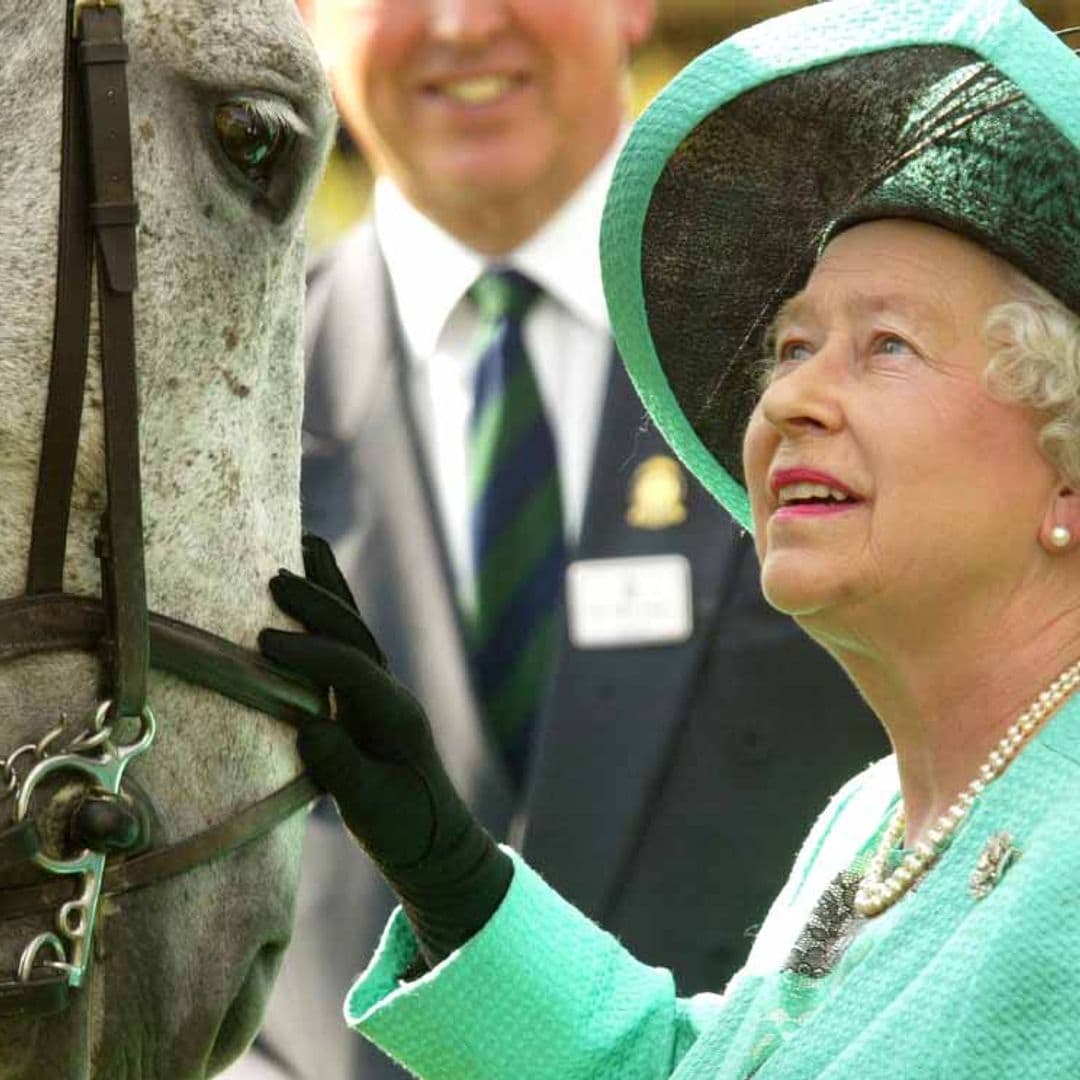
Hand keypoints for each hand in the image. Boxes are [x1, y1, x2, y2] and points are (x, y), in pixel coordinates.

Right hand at [259, 535, 511, 964]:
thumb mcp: (371, 809)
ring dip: (329, 590)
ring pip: (354, 629)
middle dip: (319, 604)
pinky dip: (329, 611)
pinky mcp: (368, 697)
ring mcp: (382, 691)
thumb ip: (342, 769)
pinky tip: (310, 588)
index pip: (352, 670)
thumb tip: (309, 726)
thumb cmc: (404, 829)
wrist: (434, 839)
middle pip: (355, 635)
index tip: (263, 643)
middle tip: (275, 577)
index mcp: (395, 716)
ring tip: (304, 545)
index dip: (310, 654)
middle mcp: (391, 693)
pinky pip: (346, 643)